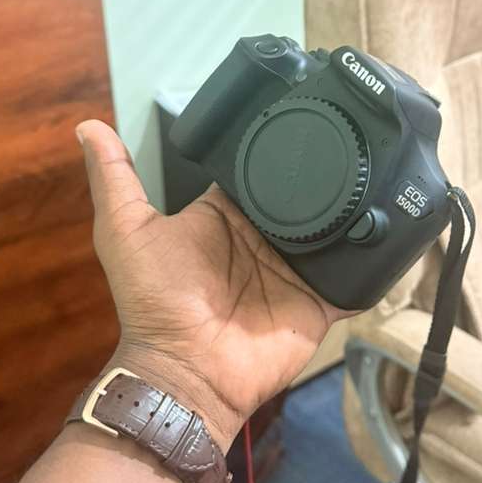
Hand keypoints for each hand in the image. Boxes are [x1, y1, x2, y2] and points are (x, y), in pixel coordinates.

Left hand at [77, 120, 350, 451]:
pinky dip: (372, 256)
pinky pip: (354, 274)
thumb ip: (114, 179)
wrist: (190, 373)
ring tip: (383, 170)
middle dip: (327, 171)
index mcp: (226, 215)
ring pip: (334, 229)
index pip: (257, 170)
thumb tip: (88, 125)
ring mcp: (297, 269)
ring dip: (355, 208)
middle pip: (303, 196)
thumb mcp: (125, 230)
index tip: (304, 109)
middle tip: (359, 134)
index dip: (276, 144)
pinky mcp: (323, 298)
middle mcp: (265, 238)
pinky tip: (394, 223)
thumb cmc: (155, 301)